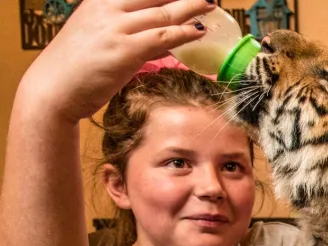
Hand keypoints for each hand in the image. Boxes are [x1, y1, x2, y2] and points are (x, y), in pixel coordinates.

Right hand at [18, 0, 216, 124]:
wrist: (52, 90)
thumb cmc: (76, 69)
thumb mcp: (102, 40)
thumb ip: (133, 34)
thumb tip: (167, 38)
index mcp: (99, 2)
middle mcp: (107, 9)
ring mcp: (116, 28)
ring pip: (163, 12)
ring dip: (191, 8)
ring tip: (210, 5)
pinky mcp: (125, 50)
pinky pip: (163, 37)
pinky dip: (184, 32)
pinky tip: (199, 31)